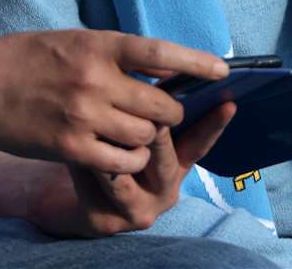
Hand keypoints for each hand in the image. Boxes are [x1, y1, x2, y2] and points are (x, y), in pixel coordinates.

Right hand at [0, 30, 227, 174]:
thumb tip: (164, 68)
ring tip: (133, 135)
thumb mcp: (72, 40)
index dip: (196, 63)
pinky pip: (120, 162)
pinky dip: (127, 162)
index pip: (160, 53)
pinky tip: (118, 156)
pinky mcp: (69, 146)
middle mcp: (94, 79)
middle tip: (163, 117)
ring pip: (144, 138)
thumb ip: (115, 54)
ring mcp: (83, 115)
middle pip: (162, 108)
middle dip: (171, 117)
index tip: (222, 71)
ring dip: (146, 142)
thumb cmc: (25, 59)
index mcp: (97, 45)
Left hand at [29, 101, 237, 237]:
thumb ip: (148, 109)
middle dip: (153, 126)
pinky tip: (74, 145)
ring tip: (99, 122)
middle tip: (141, 106)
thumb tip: (165, 70)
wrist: (62, 197)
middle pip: (165, 153)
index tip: (229, 103)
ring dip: (113, 140)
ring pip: (130, 168)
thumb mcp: (127, 128)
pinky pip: (100, 184)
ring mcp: (138, 210)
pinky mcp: (107, 221)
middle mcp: (164, 190)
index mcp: (175, 164)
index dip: (214, 124)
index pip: (199, 142)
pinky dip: (88, 159)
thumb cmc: (101, 147)